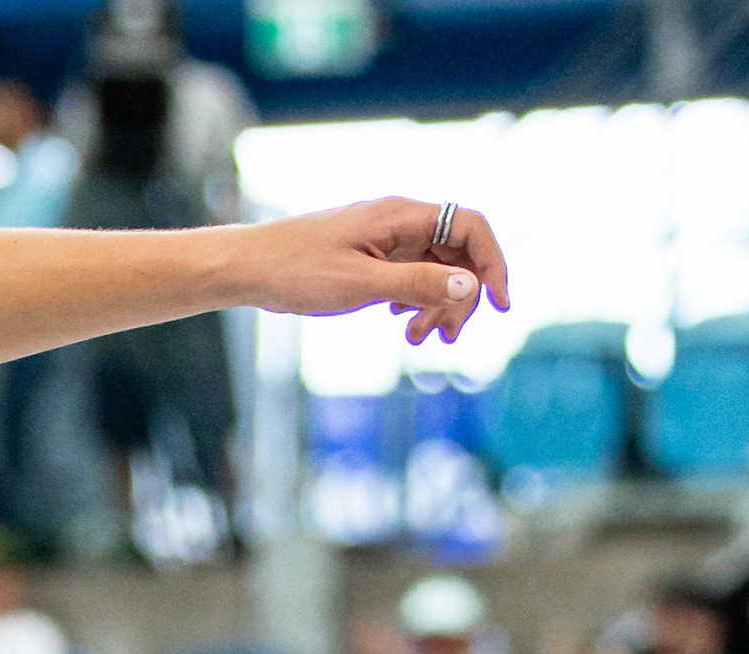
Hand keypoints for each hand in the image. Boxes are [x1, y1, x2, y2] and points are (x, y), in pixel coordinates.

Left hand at [237, 199, 510, 345]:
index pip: (471, 228)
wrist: (250, 268)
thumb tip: (470, 286)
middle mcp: (399, 221)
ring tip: (416, 341)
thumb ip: (417, 285)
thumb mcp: (361, 285)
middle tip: (443, 339)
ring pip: (436, 270)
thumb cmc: (297, 271)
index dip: (493, 264)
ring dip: (437, 307)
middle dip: (460, 298)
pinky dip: (416, 303)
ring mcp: (386, 238)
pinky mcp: (372, 256)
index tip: (499, 305)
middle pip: (458, 255)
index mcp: (401, 216)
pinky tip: (401, 327)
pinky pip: (412, 277)